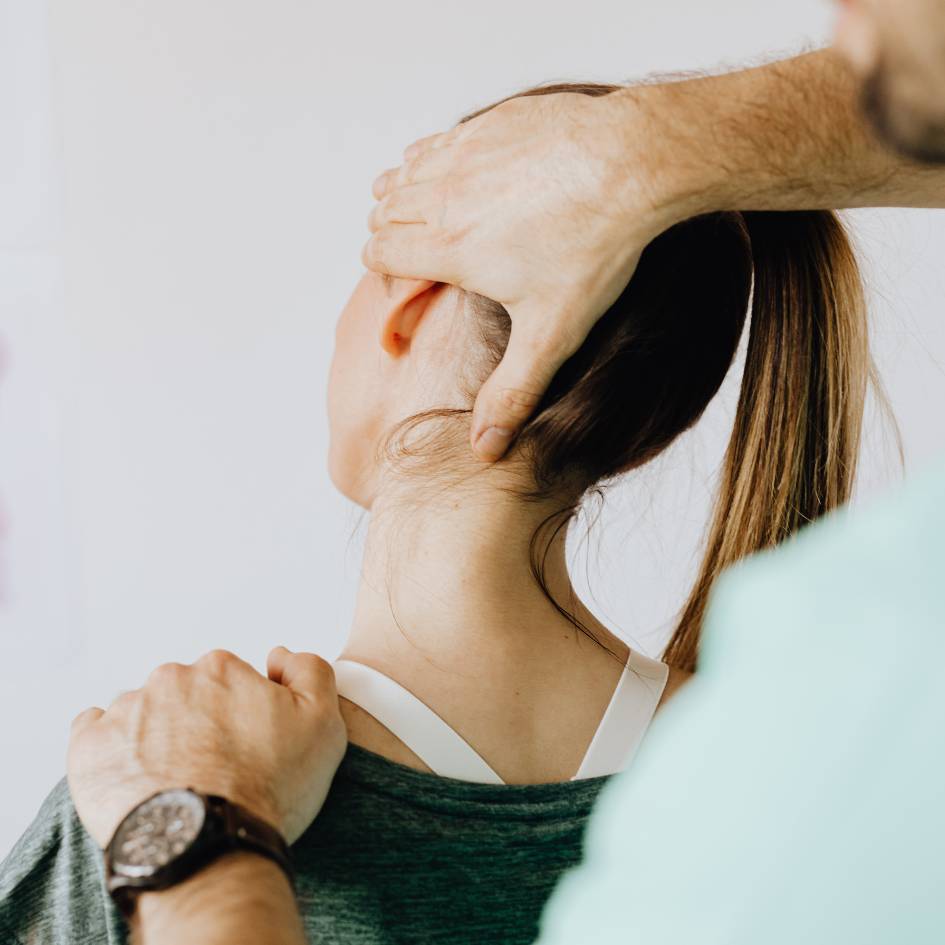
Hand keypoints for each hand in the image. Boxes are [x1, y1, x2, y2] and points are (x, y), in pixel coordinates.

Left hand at [67, 646, 346, 847]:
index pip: (230, 681)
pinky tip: (131, 773)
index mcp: (221, 668)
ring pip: (143, 714)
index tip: (246, 748)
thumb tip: (278, 656)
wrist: (208, 849)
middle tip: (214, 768)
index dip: (241, 714)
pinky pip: (94, 731)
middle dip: (197, 722)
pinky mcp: (89, 747)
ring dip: (156, 737)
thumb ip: (310, 671)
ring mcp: (126, 711)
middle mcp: (170, 679)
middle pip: (185, 694)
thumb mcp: (323, 724)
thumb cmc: (268, 789)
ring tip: (175, 782)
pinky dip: (111, 747)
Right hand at [364, 88, 681, 460]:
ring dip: (404, 194)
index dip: (381, 269)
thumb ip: (513, 392)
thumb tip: (484, 449)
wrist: (633, 164)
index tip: (400, 282)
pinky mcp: (492, 124)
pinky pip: (439, 139)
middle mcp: (444, 196)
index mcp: (449, 248)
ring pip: (403, 171)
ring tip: (427, 214)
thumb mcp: (552, 334)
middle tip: (414, 252)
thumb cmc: (593, 248)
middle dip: (388, 233)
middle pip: (384, 211)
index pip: (379, 252)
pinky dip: (434, 157)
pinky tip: (459, 173)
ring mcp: (466, 154)